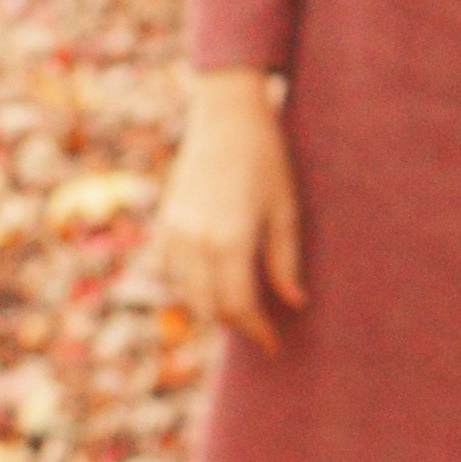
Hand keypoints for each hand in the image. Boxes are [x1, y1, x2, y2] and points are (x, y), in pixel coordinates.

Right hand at [149, 70, 301, 348]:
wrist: (226, 117)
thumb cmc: (265, 159)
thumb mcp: (285, 209)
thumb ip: (286, 260)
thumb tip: (296, 303)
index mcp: (230, 240)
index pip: (238, 306)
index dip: (257, 331)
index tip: (273, 344)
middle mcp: (195, 241)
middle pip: (210, 307)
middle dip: (236, 323)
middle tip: (261, 328)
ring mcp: (174, 232)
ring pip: (186, 293)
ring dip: (211, 306)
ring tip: (240, 306)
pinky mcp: (165, 222)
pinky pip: (169, 271)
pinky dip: (188, 285)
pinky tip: (211, 281)